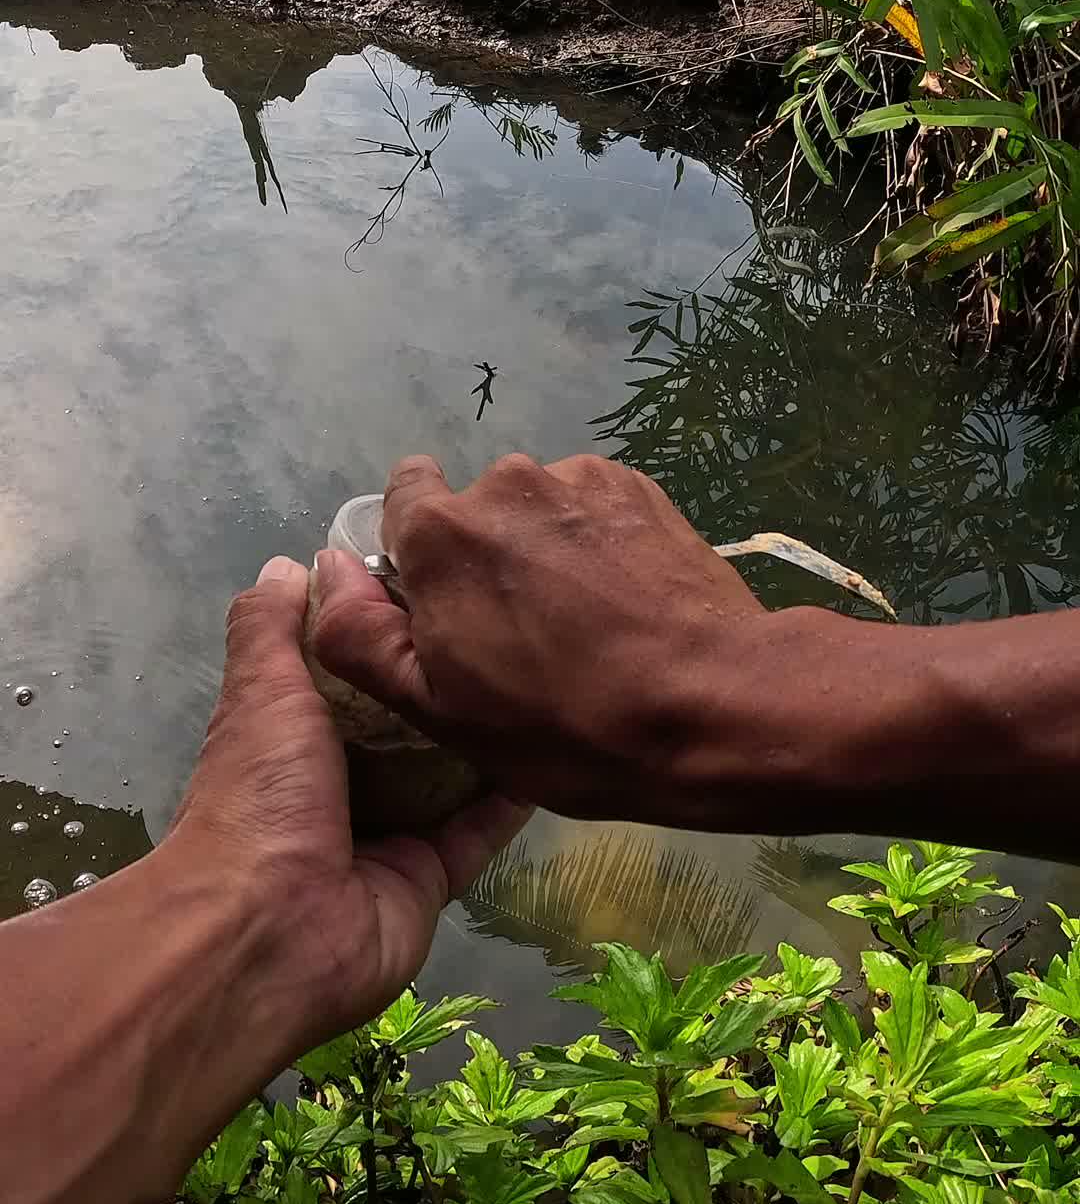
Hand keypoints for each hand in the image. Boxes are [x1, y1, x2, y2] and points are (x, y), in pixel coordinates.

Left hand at [166, 555, 527, 1053]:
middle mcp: (336, 787)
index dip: (379, 634)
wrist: (272, 930)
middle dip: (439, 684)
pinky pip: (478, 831)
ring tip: (540, 674)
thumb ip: (269, 628)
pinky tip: (553, 746)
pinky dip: (511, 796)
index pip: (343, 676)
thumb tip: (288, 565)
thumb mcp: (261, 690)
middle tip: (504, 623)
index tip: (433, 584)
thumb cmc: (262, 796)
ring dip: (482, 735)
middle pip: (399, 727)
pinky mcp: (429, 879)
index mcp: (289, 740)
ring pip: (444, 776)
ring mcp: (384, 836)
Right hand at [309, 454, 787, 828]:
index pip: (402, 498)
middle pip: (474, 509)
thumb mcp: (438, 709)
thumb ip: (361, 632)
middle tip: (524, 638)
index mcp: (442, 532)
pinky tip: (629, 604)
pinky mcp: (642, 487)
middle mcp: (505, 482)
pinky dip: (600, 545)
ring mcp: (581, 479)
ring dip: (547, 551)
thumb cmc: (565, 725)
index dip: (417, 554)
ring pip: (538, 509)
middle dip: (486, 558)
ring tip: (588, 626)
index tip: (446, 610)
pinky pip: (594, 509)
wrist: (714, 704)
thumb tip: (326, 566)